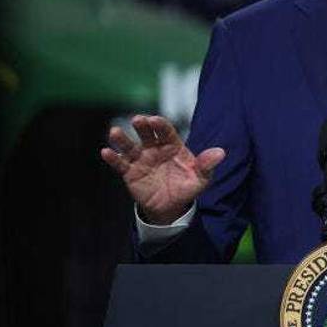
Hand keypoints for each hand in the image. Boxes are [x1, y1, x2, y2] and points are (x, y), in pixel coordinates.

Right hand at [99, 114, 224, 224]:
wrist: (172, 207)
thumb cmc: (187, 186)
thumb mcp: (200, 178)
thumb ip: (207, 165)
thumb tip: (221, 153)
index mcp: (172, 146)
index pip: (166, 131)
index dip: (160, 125)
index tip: (155, 119)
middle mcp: (155, 149)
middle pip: (147, 134)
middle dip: (142, 126)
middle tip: (137, 119)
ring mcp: (141, 160)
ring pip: (130, 147)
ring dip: (122, 139)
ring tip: (114, 131)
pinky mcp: (130, 173)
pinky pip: (120, 164)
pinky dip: (113, 158)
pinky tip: (106, 152)